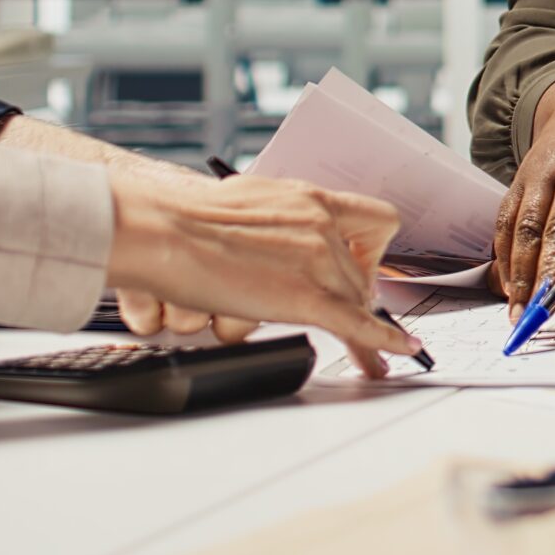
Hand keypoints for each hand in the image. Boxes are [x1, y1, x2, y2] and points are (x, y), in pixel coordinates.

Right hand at [104, 170, 416, 375]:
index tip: (365, 267)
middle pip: (360, 273)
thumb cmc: (187, 218)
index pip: (373, 220)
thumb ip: (279, 221)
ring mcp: (317, 261)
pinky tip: (393, 355)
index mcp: (310, 199)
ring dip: (352, 326)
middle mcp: (322, 225)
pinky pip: (355, 325)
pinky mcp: (304, 298)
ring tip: (359, 352)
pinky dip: (380, 343)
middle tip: (337, 318)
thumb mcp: (250, 203)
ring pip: (353, 302)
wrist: (162, 229)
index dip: (372, 250)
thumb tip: (278, 236)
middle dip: (351, 298)